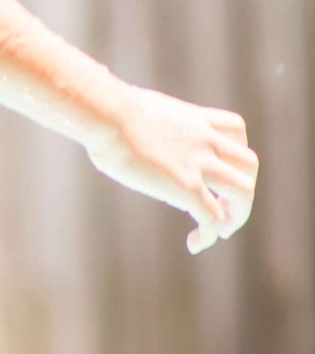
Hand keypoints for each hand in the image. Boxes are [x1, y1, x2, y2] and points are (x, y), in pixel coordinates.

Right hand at [86, 86, 257, 254]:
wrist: (108, 113)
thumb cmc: (104, 110)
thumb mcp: (128, 109)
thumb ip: (132, 119)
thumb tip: (106, 120)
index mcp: (193, 119)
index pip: (235, 129)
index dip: (233, 153)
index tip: (215, 172)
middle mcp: (205, 140)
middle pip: (248, 164)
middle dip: (241, 189)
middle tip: (224, 209)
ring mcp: (200, 163)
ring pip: (243, 191)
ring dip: (237, 214)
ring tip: (220, 231)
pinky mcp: (186, 187)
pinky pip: (213, 217)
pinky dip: (210, 235)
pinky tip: (194, 245)